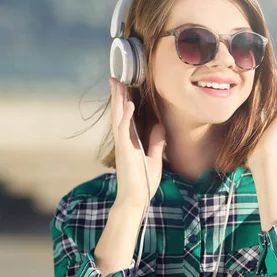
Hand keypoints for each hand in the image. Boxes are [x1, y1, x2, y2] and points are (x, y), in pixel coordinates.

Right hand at [109, 78, 166, 207]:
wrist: (136, 199)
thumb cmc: (143, 182)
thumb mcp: (154, 158)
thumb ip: (156, 142)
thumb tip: (159, 126)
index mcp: (130, 141)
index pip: (128, 117)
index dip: (126, 101)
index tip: (127, 85)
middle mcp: (124, 141)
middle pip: (120, 113)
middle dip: (118, 95)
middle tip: (116, 77)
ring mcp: (123, 145)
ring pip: (118, 117)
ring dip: (118, 100)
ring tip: (118, 83)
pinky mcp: (124, 151)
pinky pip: (123, 130)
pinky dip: (126, 116)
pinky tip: (129, 105)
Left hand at [248, 74, 276, 167]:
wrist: (263, 160)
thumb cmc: (253, 154)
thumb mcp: (247, 139)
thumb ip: (243, 132)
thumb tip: (228, 129)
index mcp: (274, 127)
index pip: (272, 107)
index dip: (267, 96)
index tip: (258, 87)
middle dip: (273, 88)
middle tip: (266, 75)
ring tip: (271, 72)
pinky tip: (274, 77)